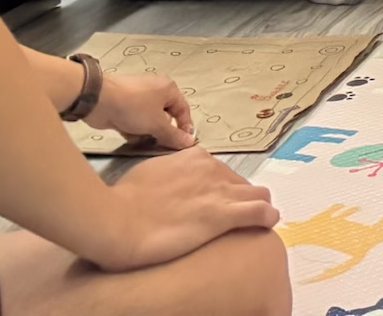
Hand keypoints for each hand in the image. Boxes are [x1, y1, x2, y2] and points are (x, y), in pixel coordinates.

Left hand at [82, 70, 195, 150]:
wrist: (99, 100)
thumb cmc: (134, 107)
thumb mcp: (157, 124)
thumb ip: (174, 135)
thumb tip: (190, 142)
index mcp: (168, 89)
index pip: (183, 110)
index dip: (185, 127)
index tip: (182, 144)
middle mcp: (156, 92)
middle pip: (166, 117)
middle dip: (163, 132)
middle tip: (161, 146)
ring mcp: (139, 100)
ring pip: (150, 122)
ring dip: (147, 134)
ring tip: (143, 143)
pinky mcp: (125, 108)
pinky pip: (136, 123)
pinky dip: (134, 131)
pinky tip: (130, 138)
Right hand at [87, 149, 278, 271]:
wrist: (115, 220)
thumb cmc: (123, 201)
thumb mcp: (149, 175)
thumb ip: (169, 176)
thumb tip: (171, 186)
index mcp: (194, 158)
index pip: (220, 172)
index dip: (220, 190)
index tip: (216, 203)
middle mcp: (211, 169)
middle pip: (241, 183)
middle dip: (241, 199)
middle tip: (232, 219)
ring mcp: (219, 191)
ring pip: (259, 194)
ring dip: (258, 207)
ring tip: (253, 223)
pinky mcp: (222, 215)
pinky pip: (261, 212)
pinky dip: (268, 217)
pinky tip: (267, 223)